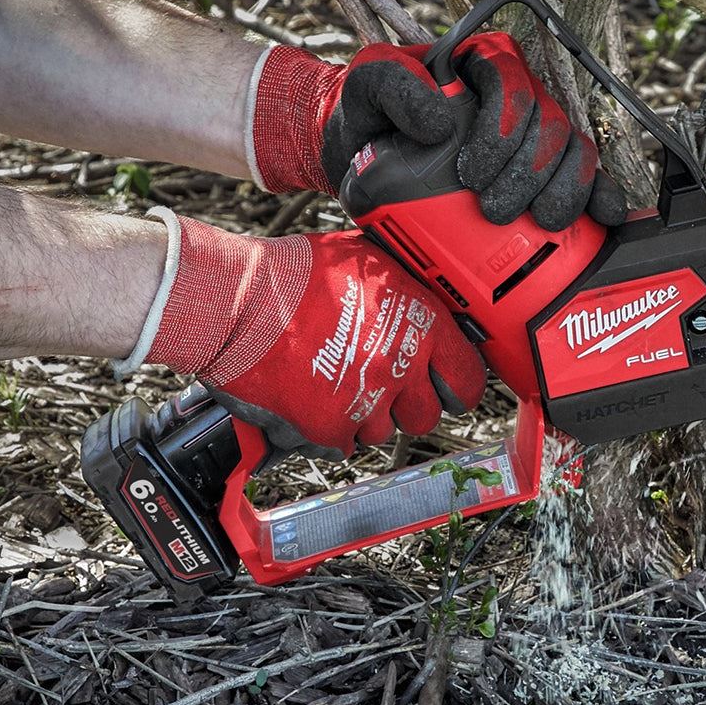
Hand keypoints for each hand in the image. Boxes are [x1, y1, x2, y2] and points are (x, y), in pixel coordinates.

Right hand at [125, 213, 486, 459]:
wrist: (238, 301)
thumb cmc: (297, 275)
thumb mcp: (369, 260)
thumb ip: (406, 290)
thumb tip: (428, 300)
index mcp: (420, 323)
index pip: (468, 378)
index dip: (456, 385)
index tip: (445, 386)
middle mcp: (400, 366)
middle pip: (426, 416)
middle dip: (407, 405)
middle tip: (382, 385)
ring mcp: (366, 401)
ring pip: (383, 432)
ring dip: (364, 415)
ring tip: (335, 381)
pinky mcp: (329, 428)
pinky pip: (343, 444)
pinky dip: (328, 429)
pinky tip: (312, 397)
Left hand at [248, 37, 626, 230]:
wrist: (364, 155)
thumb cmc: (368, 113)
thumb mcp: (365, 86)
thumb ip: (392, 85)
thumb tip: (440, 120)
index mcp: (482, 65)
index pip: (513, 85)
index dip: (504, 129)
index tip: (470, 174)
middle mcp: (518, 97)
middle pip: (550, 125)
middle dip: (529, 172)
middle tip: (494, 211)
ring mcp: (536, 136)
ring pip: (573, 152)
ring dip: (564, 189)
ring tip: (537, 223)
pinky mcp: (545, 172)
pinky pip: (586, 178)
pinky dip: (598, 197)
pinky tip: (600, 218)